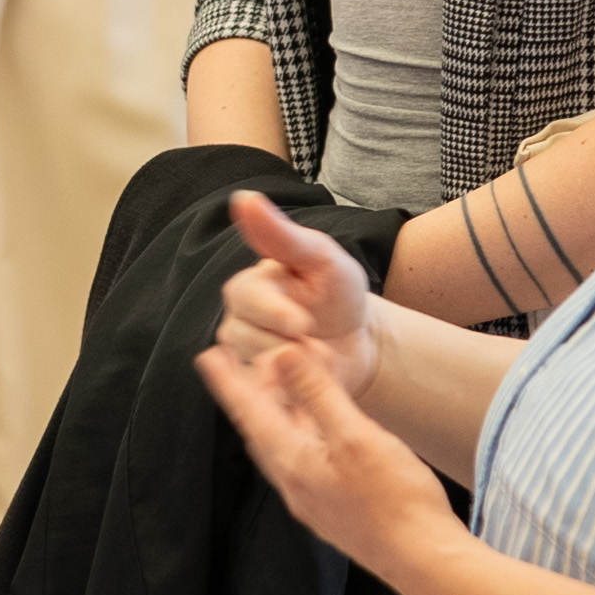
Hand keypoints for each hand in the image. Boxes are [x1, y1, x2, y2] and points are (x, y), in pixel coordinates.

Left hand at [195, 324, 464, 579]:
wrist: (424, 561)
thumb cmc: (395, 500)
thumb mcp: (354, 436)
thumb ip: (317, 394)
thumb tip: (282, 354)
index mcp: (291, 462)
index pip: (248, 412)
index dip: (227, 381)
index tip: (207, 354)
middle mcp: (293, 483)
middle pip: (263, 427)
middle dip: (256, 391)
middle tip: (254, 359)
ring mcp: (313, 498)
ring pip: (285, 443)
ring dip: (281, 410)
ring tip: (285, 384)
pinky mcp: (334, 507)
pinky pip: (306, 458)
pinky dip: (305, 430)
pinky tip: (321, 425)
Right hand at [213, 188, 376, 399]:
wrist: (358, 342)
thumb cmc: (338, 293)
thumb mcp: (321, 259)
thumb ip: (281, 234)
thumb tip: (242, 197)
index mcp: (249, 286)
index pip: (245, 298)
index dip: (274, 313)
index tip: (303, 324)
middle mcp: (237, 321)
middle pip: (245, 337)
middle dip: (289, 344)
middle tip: (318, 340)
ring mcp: (242, 358)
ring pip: (254, 369)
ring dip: (294, 369)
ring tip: (318, 358)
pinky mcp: (255, 390)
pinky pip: (261, 397)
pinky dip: (289, 393)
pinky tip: (308, 382)